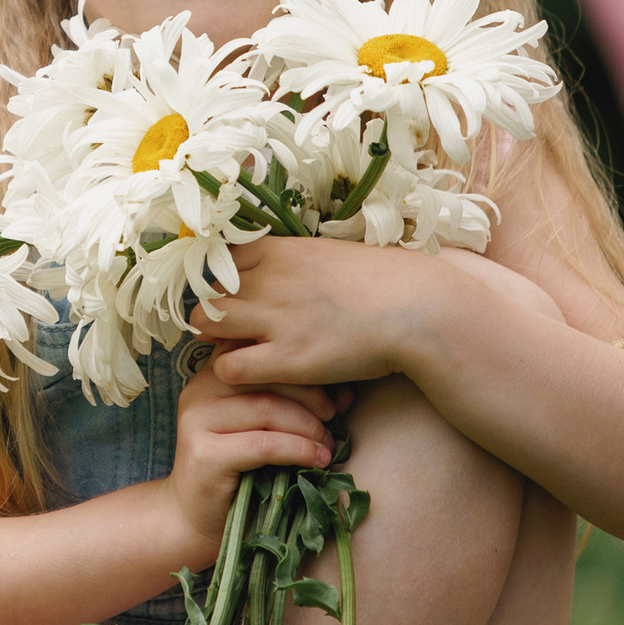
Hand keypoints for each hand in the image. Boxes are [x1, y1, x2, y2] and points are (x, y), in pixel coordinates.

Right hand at [162, 352, 342, 564]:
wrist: (197, 520)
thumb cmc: (238, 472)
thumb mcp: (267, 429)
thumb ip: (296, 405)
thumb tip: (346, 393)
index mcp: (213, 374)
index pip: (262, 353)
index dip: (301, 367)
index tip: (332, 393)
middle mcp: (199, 389)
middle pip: (266, 375)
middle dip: (310, 396)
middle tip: (334, 420)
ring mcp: (197, 420)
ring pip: (267, 408)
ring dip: (307, 426)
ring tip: (328, 445)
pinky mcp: (204, 454)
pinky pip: (263, 444)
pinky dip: (297, 450)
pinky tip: (316, 460)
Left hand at [205, 235, 465, 389]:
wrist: (418, 308)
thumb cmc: (386, 281)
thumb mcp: (332, 253)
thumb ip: (299, 260)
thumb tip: (290, 269)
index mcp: (280, 250)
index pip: (221, 260)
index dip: (225, 282)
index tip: (238, 297)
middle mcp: (267, 280)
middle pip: (207, 292)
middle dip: (213, 311)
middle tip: (233, 330)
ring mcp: (273, 319)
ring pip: (205, 324)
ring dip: (216, 339)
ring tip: (240, 351)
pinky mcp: (286, 358)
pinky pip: (228, 367)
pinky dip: (233, 372)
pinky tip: (256, 374)